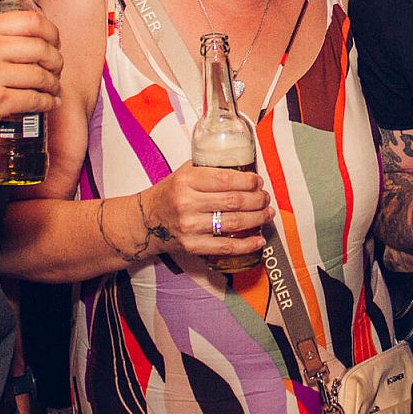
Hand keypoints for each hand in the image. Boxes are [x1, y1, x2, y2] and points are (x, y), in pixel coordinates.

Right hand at [0, 10, 63, 148]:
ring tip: (52, 89)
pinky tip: (47, 103)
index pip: (31, 20)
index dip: (51, 32)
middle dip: (56, 61)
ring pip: (41, 75)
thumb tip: (37, 38)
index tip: (55, 42)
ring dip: (53, 84)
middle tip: (56, 69)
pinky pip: (34, 99)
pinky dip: (46, 103)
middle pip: (41, 48)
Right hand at [138, 161, 271, 260]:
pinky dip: (247, 245)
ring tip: (267, 214)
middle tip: (265, 197)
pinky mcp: (192, 246)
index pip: (226, 179)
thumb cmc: (170, 194)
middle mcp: (187, 203)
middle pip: (234, 201)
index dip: (249, 181)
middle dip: (257, 199)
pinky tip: (260, 240)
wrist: (146, 221)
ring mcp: (189, 226)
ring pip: (234, 223)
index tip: (259, 182)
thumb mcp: (184, 173)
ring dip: (257, 218)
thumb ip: (209, 168)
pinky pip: (225, 246)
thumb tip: (244, 166)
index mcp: (186, 180)